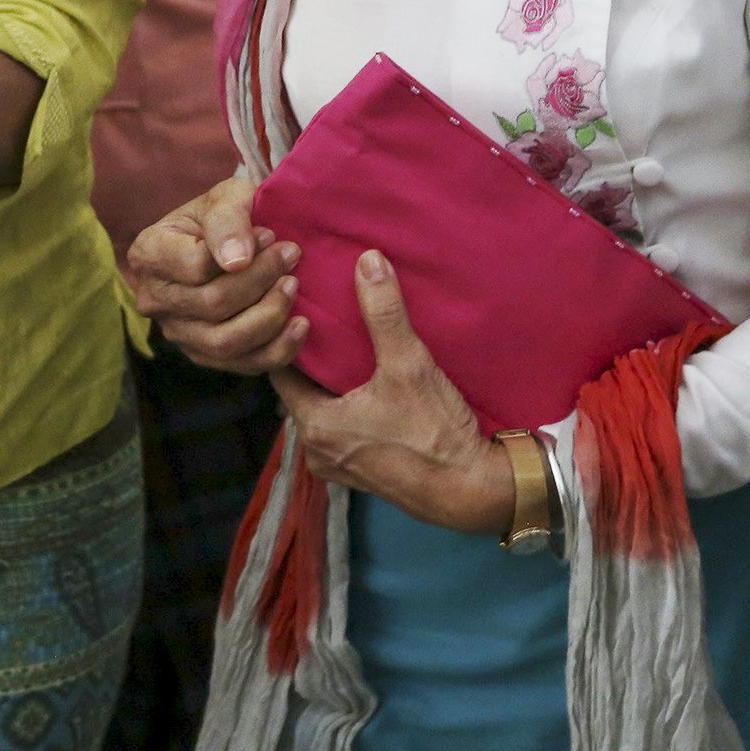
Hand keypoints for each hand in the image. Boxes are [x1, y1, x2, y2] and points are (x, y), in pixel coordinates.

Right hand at [126, 177, 306, 374]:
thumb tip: (238, 260)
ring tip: (294, 286)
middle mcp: (154, 299)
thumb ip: (228, 220)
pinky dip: (277, 350)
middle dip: (262, 281)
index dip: (241, 253)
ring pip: (225, 342)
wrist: (223, 242)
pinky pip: (241, 366)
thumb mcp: (225, 197)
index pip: (195, 266)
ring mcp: (176, 333)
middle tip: (292, 256)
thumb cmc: (223, 216)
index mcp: (149, 253)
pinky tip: (299, 325)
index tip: (270, 235)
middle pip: (212, 304)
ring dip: (269, 316)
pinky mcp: (203, 355)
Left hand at [272, 250, 510, 535]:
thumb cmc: (433, 432)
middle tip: (321, 319)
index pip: (279, 372)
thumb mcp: (408, 364)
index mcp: (315, 425)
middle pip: (299, 392)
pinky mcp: (361, 473)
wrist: (469, 489)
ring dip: (330, 385)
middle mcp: (316, 451)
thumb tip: (367, 261)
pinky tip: (367, 384)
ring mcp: (338, 466)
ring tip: (344, 346)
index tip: (298, 308)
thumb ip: (384, 311)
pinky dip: (346, 406)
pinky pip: (340, 429)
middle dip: (310, 359)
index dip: (286, 338)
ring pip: (320, 411)